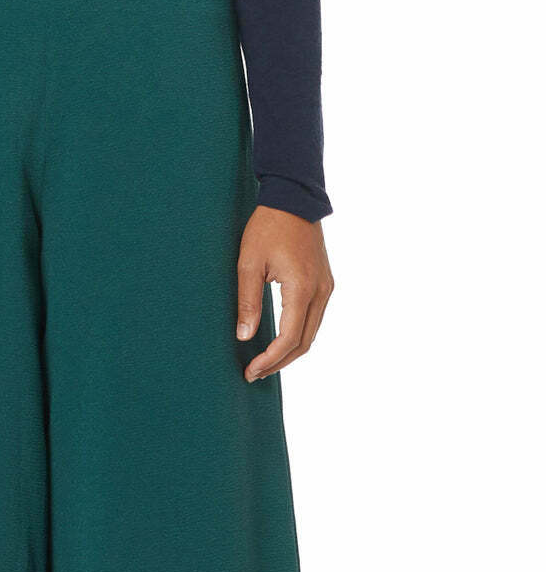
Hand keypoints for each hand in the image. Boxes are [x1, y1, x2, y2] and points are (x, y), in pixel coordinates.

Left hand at [236, 206, 333, 381]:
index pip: (289, 338)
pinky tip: (279, 341)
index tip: (251, 372)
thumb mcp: (249, 264)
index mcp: (302, 288)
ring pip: (311, 333)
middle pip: (304, 342)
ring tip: (264, 362)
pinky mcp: (324, 282)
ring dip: (289, 351)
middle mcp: (321, 291)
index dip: (270, 360)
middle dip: (279, 362)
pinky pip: (313, 318)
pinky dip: (297, 335)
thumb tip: (245, 337)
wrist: (293, 197)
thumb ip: (248, 303)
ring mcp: (326, 286)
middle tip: (254, 373)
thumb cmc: (268, 227)